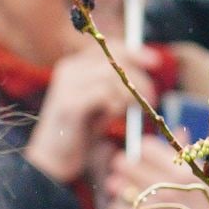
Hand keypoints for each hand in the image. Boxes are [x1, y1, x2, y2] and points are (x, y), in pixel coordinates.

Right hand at [23, 47, 156, 183]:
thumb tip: (142, 74)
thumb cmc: (79, 133)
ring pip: (111, 77)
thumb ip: (115, 87)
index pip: (108, 48)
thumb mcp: (100, 104)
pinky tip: (112, 117)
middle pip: (114, 60)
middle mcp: (69, 70)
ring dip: (128, 96)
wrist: (52, 160)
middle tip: (152, 96)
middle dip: (138, 77)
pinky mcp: (70, 105)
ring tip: (127, 113)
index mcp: (74, 66)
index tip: (156, 62)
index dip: (135, 52)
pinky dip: (116, 106)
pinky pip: (104, 95)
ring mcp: (67, 86)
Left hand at [103, 147, 208, 208]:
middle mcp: (166, 188)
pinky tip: (125, 207)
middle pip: (126, 164)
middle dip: (122, 165)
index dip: (142, 150)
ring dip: (117, 185)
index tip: (142, 155)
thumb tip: (180, 131)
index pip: (146, 147)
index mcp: (184, 173)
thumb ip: (193, 156)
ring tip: (120, 186)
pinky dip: (117, 206)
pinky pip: (115, 208)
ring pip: (117, 185)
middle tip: (122, 168)